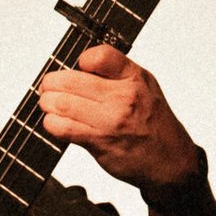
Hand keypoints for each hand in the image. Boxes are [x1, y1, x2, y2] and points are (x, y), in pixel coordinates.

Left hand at [36, 45, 200, 197]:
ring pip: (64, 104)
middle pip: (72, 81)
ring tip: (47, 104)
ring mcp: (110, 120)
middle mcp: (123, 96)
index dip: (81, 60)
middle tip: (47, 87)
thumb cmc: (153, 122)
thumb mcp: (145, 86)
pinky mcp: (99, 142)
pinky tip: (53, 122)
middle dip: (51, 83)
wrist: (168, 159)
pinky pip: (65, 129)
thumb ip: (116, 74)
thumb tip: (80, 67)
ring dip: (47, 103)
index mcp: (134, 77)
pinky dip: (52, 124)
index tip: (77, 68)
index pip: (100, 56)